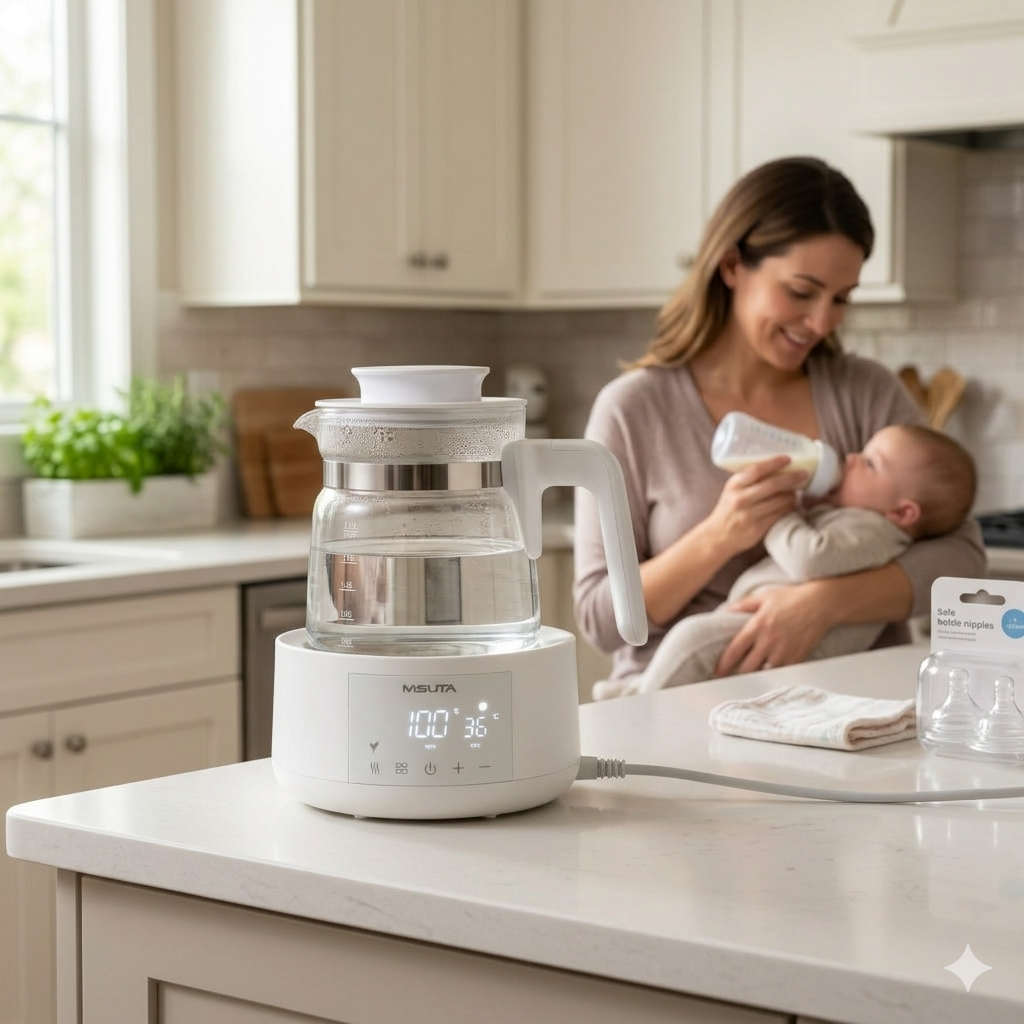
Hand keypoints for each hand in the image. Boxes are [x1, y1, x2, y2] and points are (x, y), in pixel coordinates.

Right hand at [704, 456, 805, 556]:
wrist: (717, 536)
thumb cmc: (728, 509)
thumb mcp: (732, 490)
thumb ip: (748, 480)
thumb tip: (776, 467)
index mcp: (734, 485)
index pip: (756, 470)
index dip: (774, 463)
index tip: (788, 459)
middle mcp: (741, 499)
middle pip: (772, 485)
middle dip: (792, 478)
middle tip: (804, 474)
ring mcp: (749, 515)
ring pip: (780, 501)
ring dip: (792, 495)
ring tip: (797, 491)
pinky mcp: (757, 529)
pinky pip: (779, 515)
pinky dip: (788, 508)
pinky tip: (791, 505)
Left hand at [714, 582, 831, 676]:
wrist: (821, 603)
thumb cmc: (791, 598)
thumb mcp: (764, 597)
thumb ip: (743, 605)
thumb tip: (725, 611)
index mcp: (757, 626)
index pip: (735, 650)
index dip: (724, 663)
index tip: (717, 671)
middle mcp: (769, 641)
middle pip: (747, 667)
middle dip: (736, 674)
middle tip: (730, 678)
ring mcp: (784, 651)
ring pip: (764, 673)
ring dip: (755, 676)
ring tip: (748, 679)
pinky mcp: (797, 657)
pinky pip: (782, 672)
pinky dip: (773, 675)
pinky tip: (768, 676)